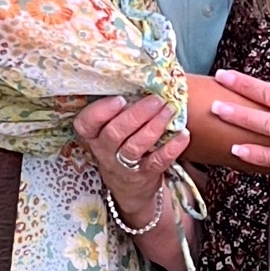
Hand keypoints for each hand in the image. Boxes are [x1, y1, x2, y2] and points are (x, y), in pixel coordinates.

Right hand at [73, 94, 188, 225]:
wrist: (130, 189)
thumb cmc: (121, 148)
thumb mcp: (111, 132)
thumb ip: (120, 112)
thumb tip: (144, 81)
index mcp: (94, 136)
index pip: (86, 124)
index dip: (100, 111)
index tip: (119, 98)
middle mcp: (105, 151)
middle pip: (115, 133)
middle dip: (136, 114)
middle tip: (156, 100)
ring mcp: (124, 166)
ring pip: (135, 146)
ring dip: (154, 127)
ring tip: (170, 110)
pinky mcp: (144, 175)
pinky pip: (157, 161)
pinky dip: (171, 148)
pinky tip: (183, 135)